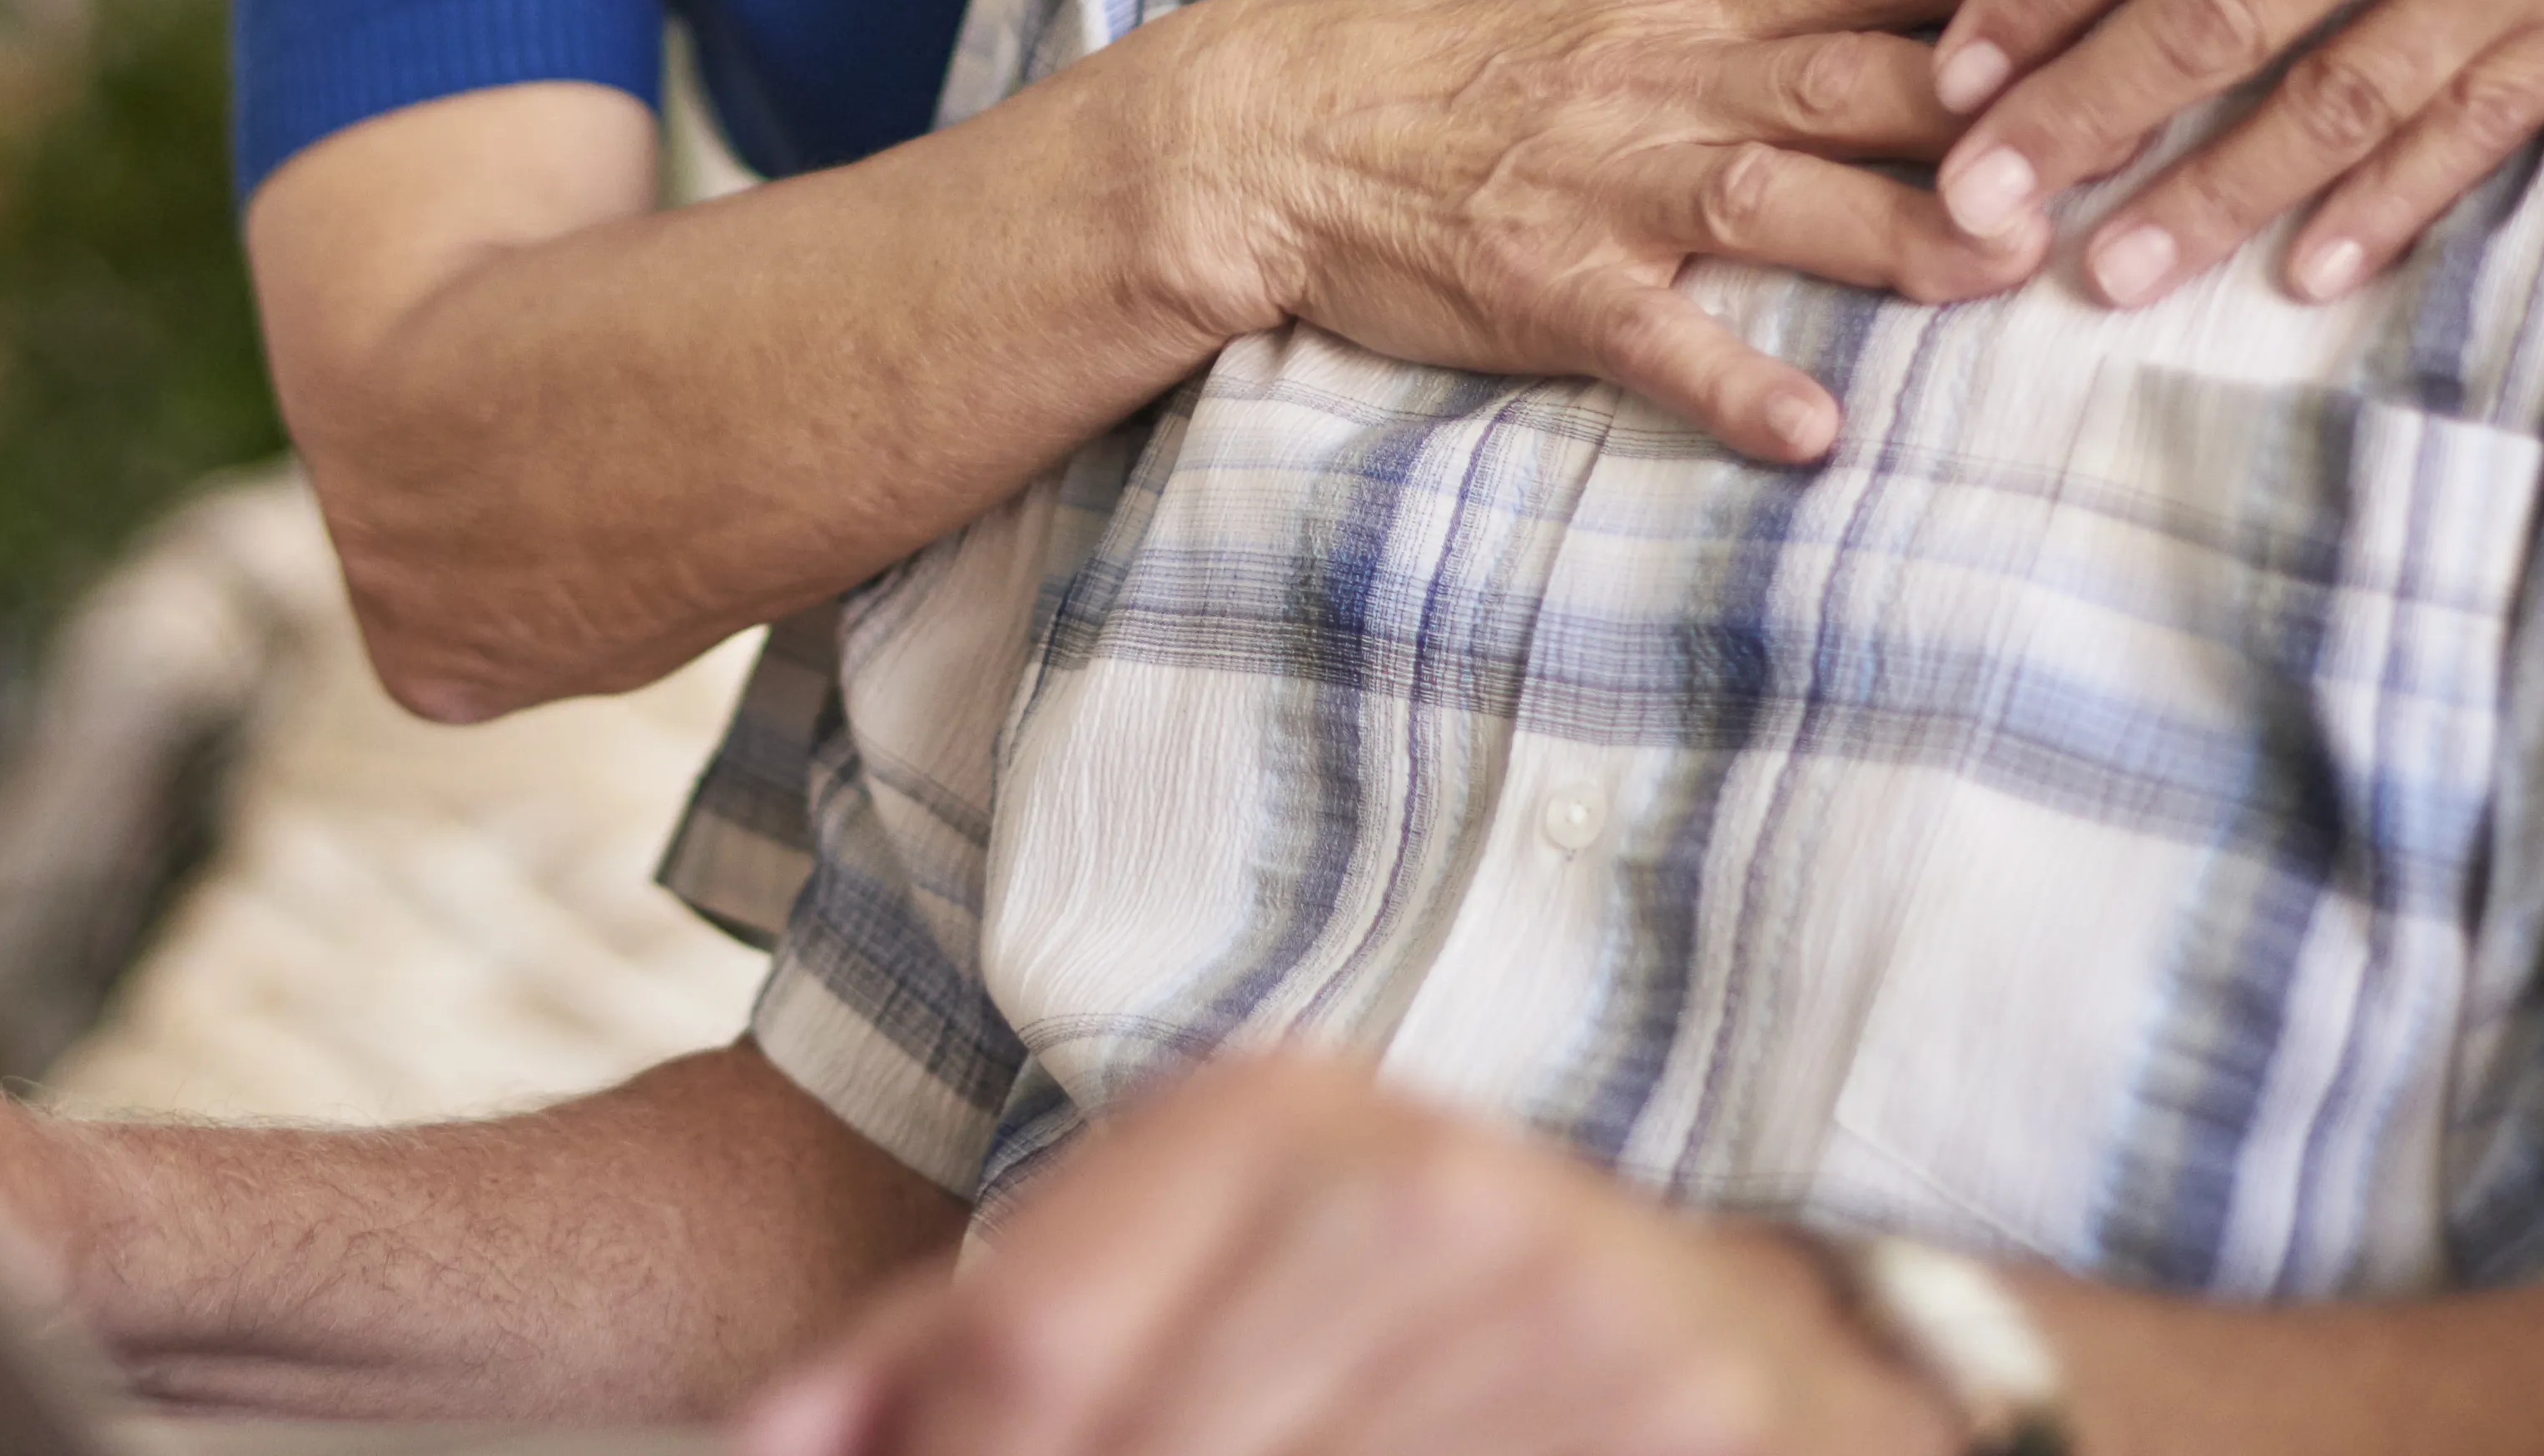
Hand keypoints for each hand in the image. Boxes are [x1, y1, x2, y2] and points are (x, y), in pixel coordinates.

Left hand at [739, 1056, 1959, 1455]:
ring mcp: (1562, 1325)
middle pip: (1131, 1452)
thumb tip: (765, 1447)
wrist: (1778, 1349)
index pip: (1021, 1357)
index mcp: (1273, 1120)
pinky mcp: (1670, 1433)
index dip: (938, 1452)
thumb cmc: (1415, 1316)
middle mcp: (1418, 1196)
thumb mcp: (1199, 1269)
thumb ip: (959, 1348)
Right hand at [1171, 0, 2049, 465]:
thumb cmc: (1440, 31)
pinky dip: (1729, 385)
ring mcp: (1609, 181)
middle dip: (2003, 107)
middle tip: (2135, 136)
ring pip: (1777, 198)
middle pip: (1864, 75)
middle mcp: (1667, 70)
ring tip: (2008, 272)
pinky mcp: (1549, 285)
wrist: (1272, 128)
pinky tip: (1811, 436)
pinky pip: (1652, 340)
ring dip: (1899, 236)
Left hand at [1923, 0, 2543, 308]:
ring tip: (2112, 271)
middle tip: (1978, 201)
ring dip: (2212, 195)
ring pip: (2329, 100)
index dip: (2038, 1)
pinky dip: (2388, 202)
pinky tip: (2309, 268)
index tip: (1959, 71)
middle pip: (2205, 22)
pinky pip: (2477, 121)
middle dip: (2079, 122)